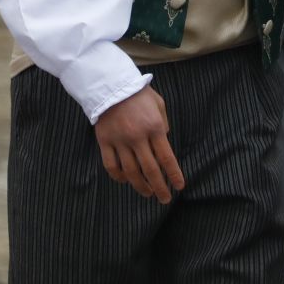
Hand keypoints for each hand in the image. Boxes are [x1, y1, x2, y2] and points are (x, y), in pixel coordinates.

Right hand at [93, 85, 184, 202]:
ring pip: (130, 171)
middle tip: (165, 198)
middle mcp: (137, 137)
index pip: (167, 158)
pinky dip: (118, 177)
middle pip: (150, 169)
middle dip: (159, 187)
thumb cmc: (139, 94)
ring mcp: (119, 141)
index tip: (179, 186)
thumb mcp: (159, 105)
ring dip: (140, 186)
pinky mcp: (104, 142)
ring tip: (148, 193)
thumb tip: (164, 146)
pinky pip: (111, 165)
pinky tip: (125, 181)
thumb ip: (164, 125)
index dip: (174, 175)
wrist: (111, 85)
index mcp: (155, 127)